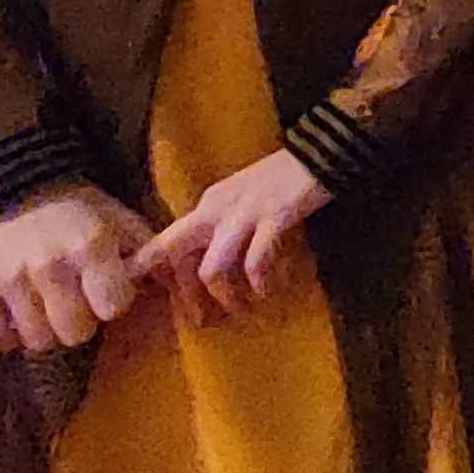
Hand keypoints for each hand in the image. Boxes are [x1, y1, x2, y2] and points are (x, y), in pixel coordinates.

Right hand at [0, 184, 156, 354]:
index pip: (113, 307)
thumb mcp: (123, 222)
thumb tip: (185, 293)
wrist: (17, 185)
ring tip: (46, 302)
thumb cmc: (81, 212)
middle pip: (74, 333)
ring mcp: (8, 276)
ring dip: (45, 328)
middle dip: (81, 321)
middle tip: (75, 299)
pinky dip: (5, 333)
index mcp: (90, 245)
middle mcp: (48, 263)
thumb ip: (153, 257)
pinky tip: (17, 311)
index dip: (114, 302)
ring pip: (36, 340)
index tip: (108, 289)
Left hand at [131, 148, 330, 326]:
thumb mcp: (242, 198)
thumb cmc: (283, 178)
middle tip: (201, 320)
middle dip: (184, 292)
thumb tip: (208, 259)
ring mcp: (244, 213)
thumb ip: (223, 222)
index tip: (157, 295)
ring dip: (225, 296)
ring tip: (243, 309)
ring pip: (212, 268)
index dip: (155, 269)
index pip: (166, 240)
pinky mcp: (273, 217)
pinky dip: (260, 283)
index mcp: (207, 204)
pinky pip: (256, 261)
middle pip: (176, 254)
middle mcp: (216, 208)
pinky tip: (270, 291)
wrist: (318, 151)